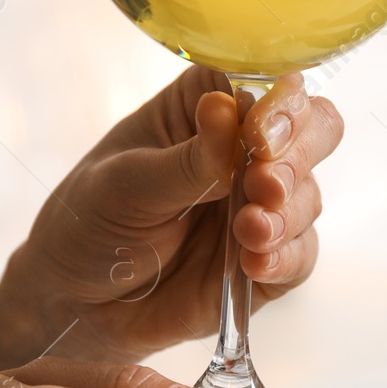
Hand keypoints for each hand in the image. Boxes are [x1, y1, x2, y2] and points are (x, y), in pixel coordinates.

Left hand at [6, 67, 342, 362]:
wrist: (74, 305)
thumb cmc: (90, 224)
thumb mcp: (125, 185)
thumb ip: (186, 160)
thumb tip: (224, 110)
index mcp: (205, 107)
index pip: (264, 82)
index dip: (278, 102)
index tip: (261, 132)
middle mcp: (243, 149)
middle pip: (312, 129)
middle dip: (297, 155)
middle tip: (264, 181)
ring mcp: (259, 204)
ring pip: (309, 194)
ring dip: (287, 211)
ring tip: (249, 230)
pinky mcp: (267, 259)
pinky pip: (300, 255)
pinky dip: (286, 257)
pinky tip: (256, 262)